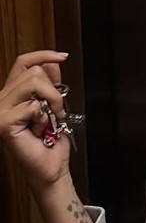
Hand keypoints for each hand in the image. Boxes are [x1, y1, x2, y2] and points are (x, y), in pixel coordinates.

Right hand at [0, 50, 71, 190]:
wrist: (51, 168)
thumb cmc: (51, 144)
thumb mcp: (55, 107)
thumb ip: (52, 85)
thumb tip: (53, 63)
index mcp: (13, 93)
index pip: (23, 63)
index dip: (43, 55)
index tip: (62, 57)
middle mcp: (3, 99)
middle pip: (33, 72)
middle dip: (55, 91)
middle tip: (58, 111)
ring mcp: (0, 110)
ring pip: (34, 84)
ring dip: (52, 103)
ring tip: (51, 119)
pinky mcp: (4, 123)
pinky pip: (32, 106)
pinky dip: (44, 118)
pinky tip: (40, 130)